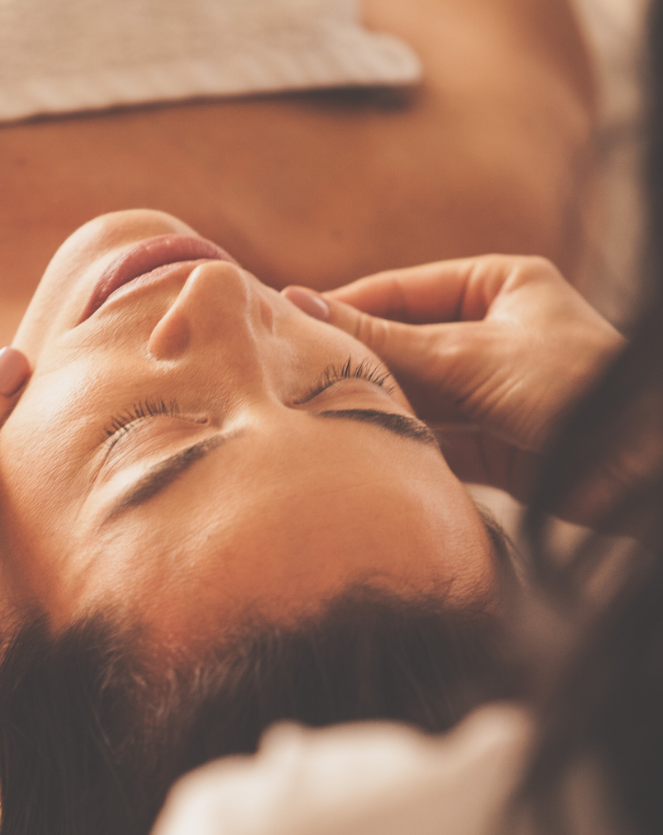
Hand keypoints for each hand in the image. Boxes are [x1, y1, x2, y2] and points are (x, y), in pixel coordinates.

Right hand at [284, 256, 623, 500]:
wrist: (636, 468)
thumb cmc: (574, 385)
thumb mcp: (469, 354)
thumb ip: (384, 340)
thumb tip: (302, 304)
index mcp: (495, 285)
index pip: (398, 292)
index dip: (343, 308)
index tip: (287, 323)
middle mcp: (487, 333)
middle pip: (399, 344)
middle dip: (354, 363)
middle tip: (291, 376)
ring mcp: (485, 390)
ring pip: (410, 392)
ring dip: (372, 405)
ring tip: (313, 414)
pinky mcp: (485, 443)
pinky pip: (426, 435)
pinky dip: (396, 440)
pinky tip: (355, 445)